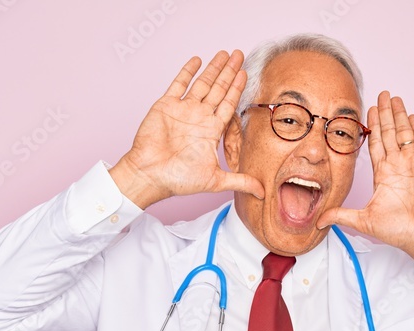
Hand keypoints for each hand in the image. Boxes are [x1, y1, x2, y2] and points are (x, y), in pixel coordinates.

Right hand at [109, 50, 263, 208]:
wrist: (150, 175)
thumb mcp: (215, 180)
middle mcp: (199, 118)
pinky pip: (179, 84)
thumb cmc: (179, 180)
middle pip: (218, 89)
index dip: (237, 89)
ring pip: (202, 83)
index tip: (246, 74)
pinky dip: (187, 72)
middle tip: (240, 55)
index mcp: (210, 131)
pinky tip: (197, 60)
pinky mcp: (166, 105)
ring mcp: (183, 110)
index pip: (228, 105)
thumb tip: (263, 192)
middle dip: (229, 72)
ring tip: (225, 54)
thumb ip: (240, 181)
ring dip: (213, 68)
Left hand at [316, 91, 413, 268]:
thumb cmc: (398, 231)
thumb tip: (317, 221)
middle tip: (381, 94)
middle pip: (389, 133)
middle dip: (385, 114)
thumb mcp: (363, 221)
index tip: (367, 110)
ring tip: (394, 98)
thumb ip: (341, 215)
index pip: (376, 144)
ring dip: (400, 116)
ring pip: (405, 134)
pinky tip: (411, 115)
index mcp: (383, 175)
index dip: (372, 127)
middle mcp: (398, 166)